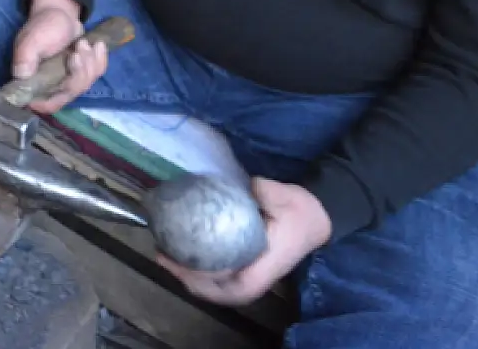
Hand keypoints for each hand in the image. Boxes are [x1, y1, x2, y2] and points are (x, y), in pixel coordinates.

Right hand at [9, 0, 104, 113]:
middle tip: (80, 47)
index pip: (44, 104)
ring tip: (84, 43)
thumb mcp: (32, 39)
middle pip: (70, 93)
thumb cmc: (43, 25)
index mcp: (33, 81)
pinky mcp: (82, 74)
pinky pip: (96, 75)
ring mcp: (67, 81)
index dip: (57, 98)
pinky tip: (98, 45)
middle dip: (79, 71)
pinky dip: (101, 60)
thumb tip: (21, 76)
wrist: (60, 12)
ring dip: (90, 62)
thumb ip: (25, 57)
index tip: (68, 76)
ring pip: (85, 85)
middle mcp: (50, 86)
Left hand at [157, 178, 331, 305]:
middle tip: (161, 254)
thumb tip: (251, 186)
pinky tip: (179, 251)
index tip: (183, 263)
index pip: (235, 287)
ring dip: (186, 274)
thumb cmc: (300, 211)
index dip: (207, 280)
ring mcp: (248, 274)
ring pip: (213, 286)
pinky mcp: (243, 266)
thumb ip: (270, 193)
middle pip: (217, 291)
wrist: (315, 218)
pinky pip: (215, 275)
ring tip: (163, 253)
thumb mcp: (288, 198)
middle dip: (186, 277)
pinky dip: (195, 268)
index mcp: (266, 268)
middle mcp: (255, 277)